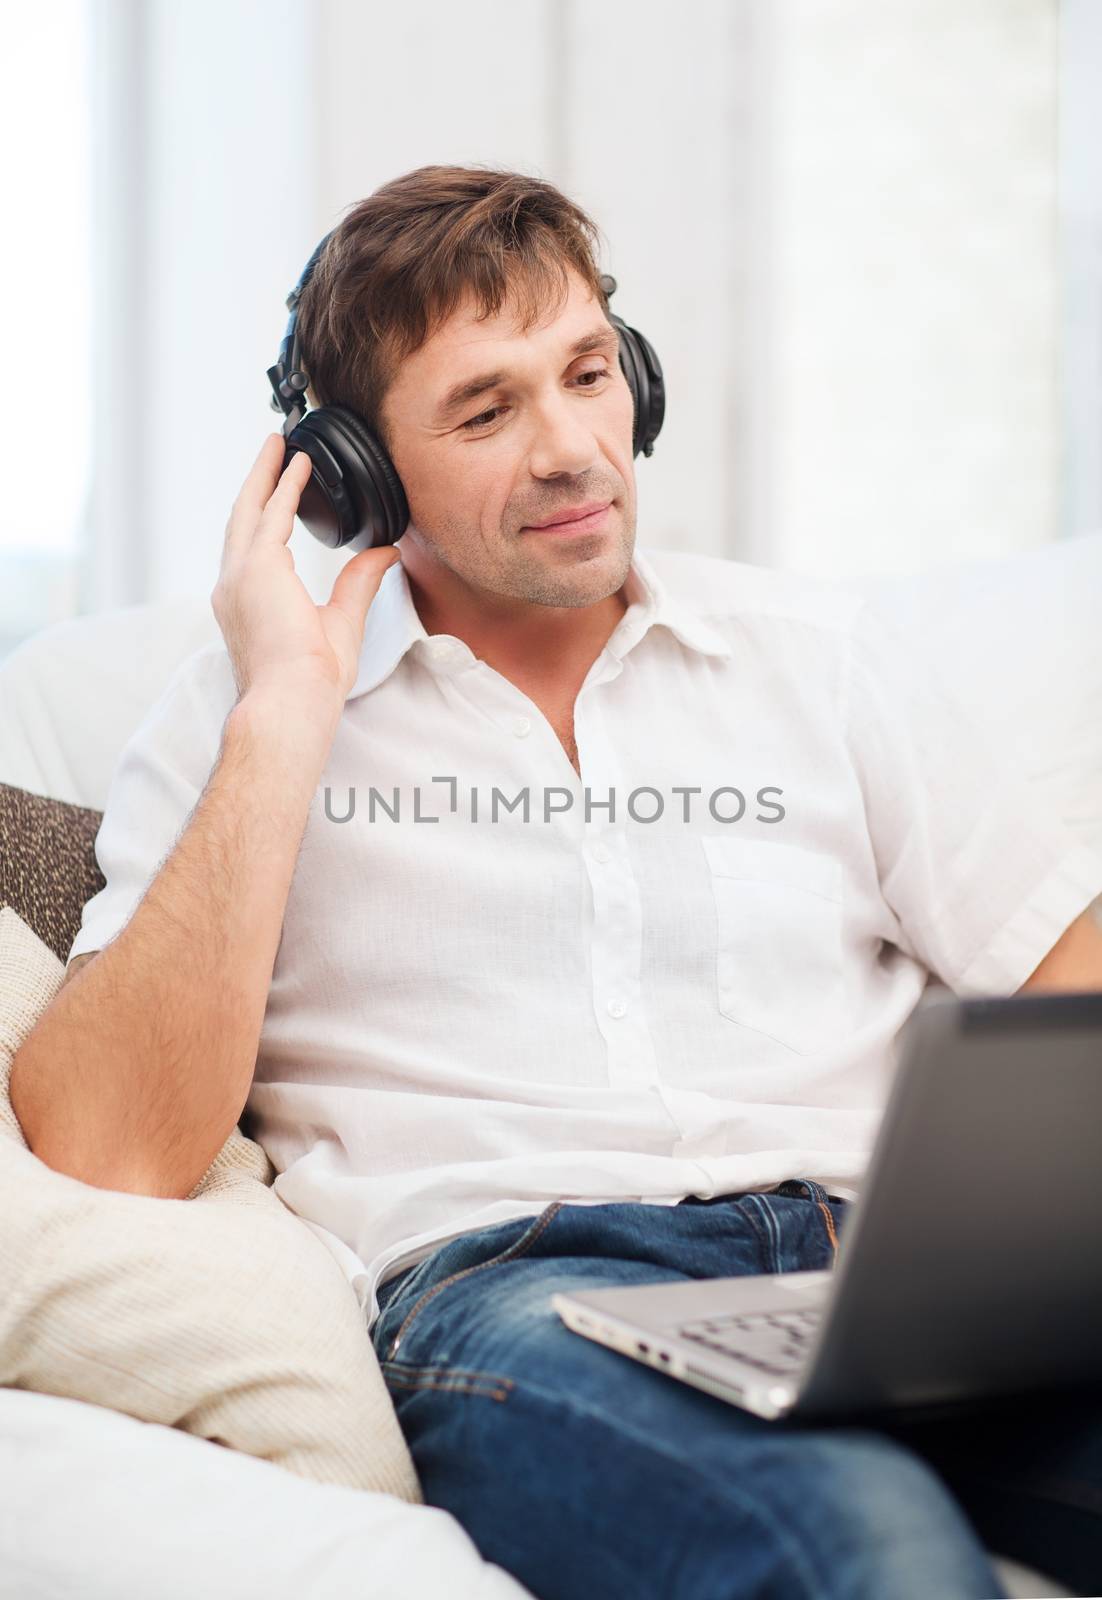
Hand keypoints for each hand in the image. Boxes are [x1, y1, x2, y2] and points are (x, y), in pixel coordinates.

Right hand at [213, 434, 401, 710]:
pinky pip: (271, 514)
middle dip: (258, 481)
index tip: (280, 487)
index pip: (254, 546)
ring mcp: (239, 576)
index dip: (265, 512)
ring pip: (249, 508)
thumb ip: (359, 583)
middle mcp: (234, 585)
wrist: (292, 700)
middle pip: (243, 517)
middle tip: (273, 448)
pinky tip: (299, 465)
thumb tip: (385, 554)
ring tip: (279, 444)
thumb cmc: (310, 680)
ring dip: (265, 474)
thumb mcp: (342, 622)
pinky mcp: (257, 569)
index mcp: (247, 602)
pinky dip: (284, 486)